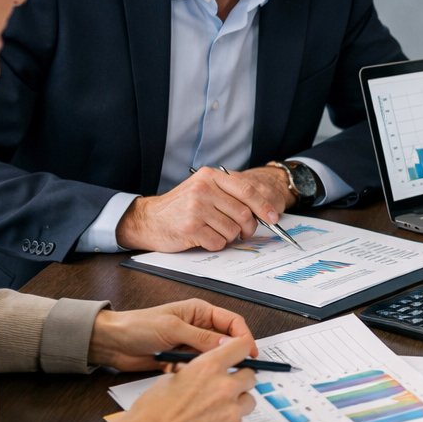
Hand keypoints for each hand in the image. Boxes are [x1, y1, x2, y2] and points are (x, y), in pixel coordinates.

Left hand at [88, 298, 255, 370]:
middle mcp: (198, 327)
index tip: (250, 353)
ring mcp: (189, 345)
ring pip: (211, 358)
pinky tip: (183, 375)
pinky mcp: (180, 360)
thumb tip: (228, 345)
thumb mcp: (173, 329)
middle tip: (235, 369)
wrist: (111, 343)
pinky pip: (197, 369)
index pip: (232, 322)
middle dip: (229, 355)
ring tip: (201, 372)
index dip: (244, 336)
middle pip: (225, 341)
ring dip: (207, 366)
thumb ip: (202, 337)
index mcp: (200, 312)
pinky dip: (193, 373)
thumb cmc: (138, 326)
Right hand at [108, 336, 257, 421]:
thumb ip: (194, 372)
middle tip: (224, 390)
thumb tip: (202, 371)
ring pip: (248, 401)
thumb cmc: (151, 413)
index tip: (240, 356)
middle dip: (238, 382)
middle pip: (250, 376)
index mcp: (209, 367)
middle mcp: (225, 387)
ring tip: (214, 414)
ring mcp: (232, 412)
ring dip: (236, 405)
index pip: (241, 347)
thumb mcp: (169, 380)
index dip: (240, 351)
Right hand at [116, 165, 293, 251]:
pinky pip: (219, 242)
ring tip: (215, 231)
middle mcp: (204, 189)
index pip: (247, 191)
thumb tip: (262, 211)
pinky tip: (204, 238)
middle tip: (243, 233)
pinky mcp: (191, 227)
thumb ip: (229, 194)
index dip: (263, 206)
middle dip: (248, 228)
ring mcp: (197, 208)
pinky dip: (216, 244)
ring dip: (229, 237)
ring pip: (233, 230)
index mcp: (210, 176)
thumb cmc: (182, 207)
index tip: (273, 217)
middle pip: (244, 213)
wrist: (149, 219)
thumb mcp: (203, 189)